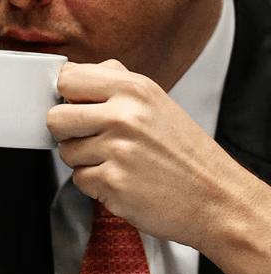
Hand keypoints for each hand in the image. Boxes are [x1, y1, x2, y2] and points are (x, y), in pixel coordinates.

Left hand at [48, 59, 270, 273]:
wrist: (218, 199)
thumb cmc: (184, 153)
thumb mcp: (156, 102)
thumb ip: (115, 83)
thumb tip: (72, 73)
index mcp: (133, 89)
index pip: (66, 79)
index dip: (64, 96)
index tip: (73, 106)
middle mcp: (124, 116)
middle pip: (55, 118)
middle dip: (68, 133)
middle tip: (94, 140)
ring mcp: (118, 150)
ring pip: (65, 152)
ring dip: (85, 161)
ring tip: (119, 162)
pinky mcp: (113, 182)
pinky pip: (79, 180)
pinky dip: (96, 185)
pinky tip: (124, 181)